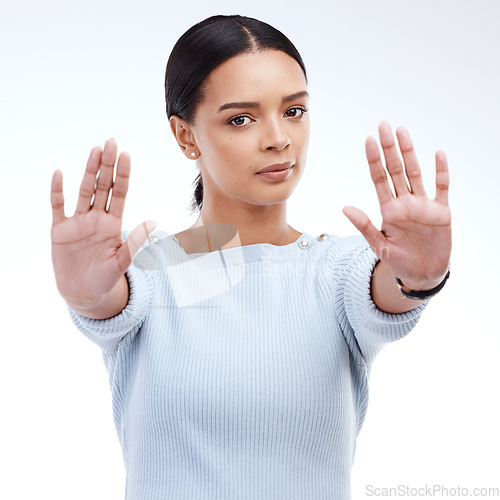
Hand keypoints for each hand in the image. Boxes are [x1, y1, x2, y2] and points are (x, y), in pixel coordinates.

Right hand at [50, 138, 155, 308]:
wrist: (85, 294)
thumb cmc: (106, 279)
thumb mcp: (123, 261)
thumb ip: (135, 242)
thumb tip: (153, 222)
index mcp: (113, 224)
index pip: (120, 194)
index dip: (123, 175)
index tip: (127, 155)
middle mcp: (96, 219)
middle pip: (102, 186)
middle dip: (106, 165)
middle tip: (111, 142)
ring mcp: (78, 223)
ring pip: (84, 191)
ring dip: (88, 171)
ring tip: (94, 150)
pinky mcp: (60, 231)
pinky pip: (58, 207)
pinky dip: (57, 191)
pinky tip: (59, 174)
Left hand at [343, 121, 451, 290]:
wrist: (423, 275)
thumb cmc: (399, 261)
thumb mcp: (379, 246)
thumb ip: (365, 226)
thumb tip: (345, 207)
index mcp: (389, 210)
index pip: (379, 179)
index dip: (374, 160)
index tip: (368, 140)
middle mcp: (405, 203)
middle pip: (396, 170)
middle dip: (389, 148)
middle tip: (384, 125)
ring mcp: (423, 205)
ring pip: (416, 173)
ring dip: (410, 152)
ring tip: (402, 131)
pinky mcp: (441, 212)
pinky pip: (442, 188)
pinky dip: (441, 172)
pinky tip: (437, 154)